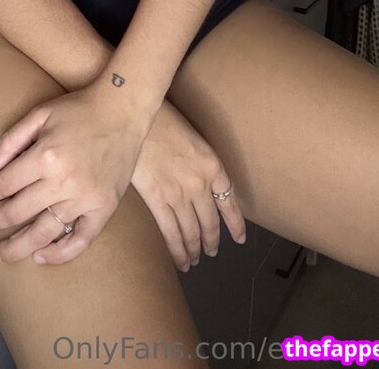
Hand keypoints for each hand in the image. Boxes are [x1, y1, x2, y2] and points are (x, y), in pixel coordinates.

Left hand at [0, 82, 150, 265]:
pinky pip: (81, 240)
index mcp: (45, 156)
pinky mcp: (105, 207)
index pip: (4, 185)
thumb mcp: (40, 114)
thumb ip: (11, 140)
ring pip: (44, 232)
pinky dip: (60, 253)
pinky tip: (40, 256)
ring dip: (17, 246)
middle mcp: (64, 181)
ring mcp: (86, 197)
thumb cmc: (79, 109)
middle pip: (18, 212)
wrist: (123, 109)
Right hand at [130, 99, 244, 271]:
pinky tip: (180, 259)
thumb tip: (198, 182)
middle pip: (210, 222)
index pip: (229, 202)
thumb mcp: (193, 139)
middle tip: (211, 253)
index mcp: (213, 166)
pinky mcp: (157, 199)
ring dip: (194, 249)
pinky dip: (177, 249)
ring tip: (194, 261)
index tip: (239, 239)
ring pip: (191, 231)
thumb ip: (200, 164)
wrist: (139, 116)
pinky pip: (170, 231)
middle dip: (211, 241)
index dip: (235, 224)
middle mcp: (200, 184)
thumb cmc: (164, 121)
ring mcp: (178, 193)